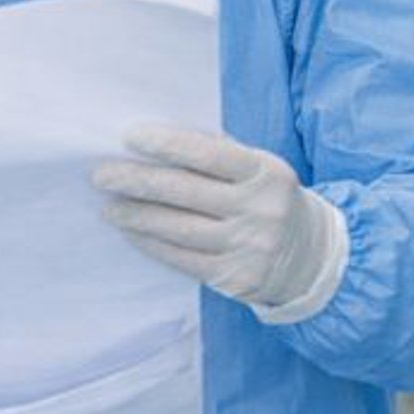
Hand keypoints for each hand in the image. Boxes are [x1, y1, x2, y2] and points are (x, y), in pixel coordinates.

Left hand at [91, 124, 347, 322]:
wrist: (313, 258)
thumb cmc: (268, 201)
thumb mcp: (258, 171)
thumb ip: (218, 155)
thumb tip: (154, 141)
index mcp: (265, 172)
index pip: (210, 154)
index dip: (167, 144)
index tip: (129, 136)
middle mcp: (259, 209)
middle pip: (185, 191)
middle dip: (137, 181)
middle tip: (100, 175)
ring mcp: (247, 246)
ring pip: (178, 228)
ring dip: (136, 216)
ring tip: (108, 207)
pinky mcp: (234, 277)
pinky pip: (181, 258)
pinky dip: (151, 243)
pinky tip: (130, 232)